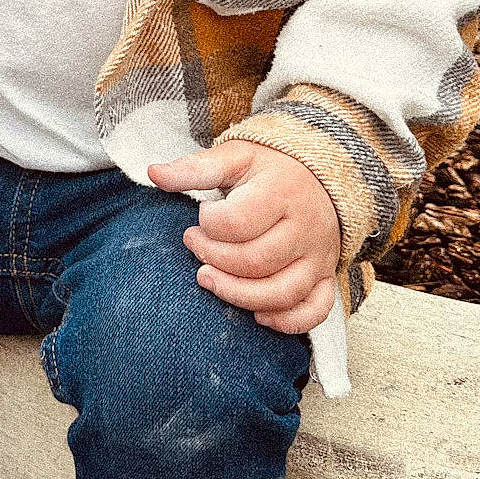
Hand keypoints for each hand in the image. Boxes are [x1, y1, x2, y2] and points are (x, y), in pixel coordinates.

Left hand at [149, 139, 341, 333]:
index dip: (208, 225)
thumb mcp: (235, 157)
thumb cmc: (270, 167)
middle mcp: (306, 227)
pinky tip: (257, 316)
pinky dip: (287, 321)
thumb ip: (195, 167)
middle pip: (256, 262)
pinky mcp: (326, 275)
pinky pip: (315, 310)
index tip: (200, 217)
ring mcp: (319, 255)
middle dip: (214, 260)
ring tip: (207, 279)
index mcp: (282, 192)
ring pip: (282, 292)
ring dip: (238, 295)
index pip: (238, 222)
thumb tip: (153, 173)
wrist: (323, 174)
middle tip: (194, 245)